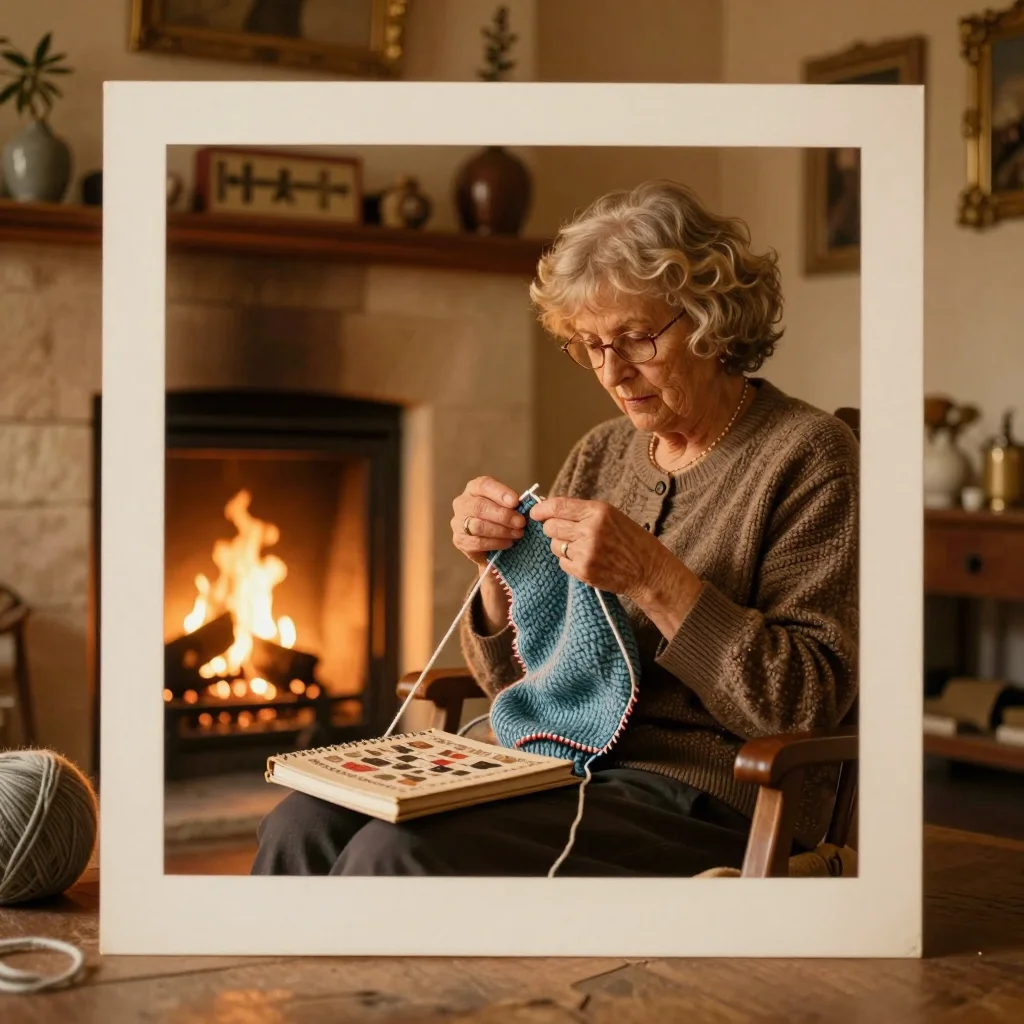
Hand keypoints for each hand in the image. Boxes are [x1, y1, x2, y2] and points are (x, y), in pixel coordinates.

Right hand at [451, 476, 526, 567]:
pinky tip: (508, 543)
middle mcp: (462, 502)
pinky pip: (477, 542)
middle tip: (521, 522)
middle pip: (480, 507)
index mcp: (474, 488)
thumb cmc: (501, 517)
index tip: (516, 501)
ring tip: (517, 534)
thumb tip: (536, 503)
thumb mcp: (508, 505)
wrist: (488, 542)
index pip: (484, 485)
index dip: (500, 493)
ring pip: (478, 526)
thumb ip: (516, 503)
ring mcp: (458, 522)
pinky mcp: (459, 540)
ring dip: (501, 531)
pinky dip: (495, 543)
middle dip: (503, 515)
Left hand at [529, 496, 656, 599]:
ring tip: (582, 547)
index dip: (542, 510)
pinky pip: (562, 562)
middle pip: (551, 527)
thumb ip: (582, 512)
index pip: (558, 506)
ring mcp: (586, 552)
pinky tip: (587, 560)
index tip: (535, 513)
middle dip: (552, 529)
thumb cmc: (630, 540)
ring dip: (562, 546)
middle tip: (565, 532)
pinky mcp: (584, 571)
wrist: (648, 570)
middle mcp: (590, 530)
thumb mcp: (610, 516)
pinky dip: (569, 561)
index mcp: (598, 511)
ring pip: (555, 546)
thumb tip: (549, 509)